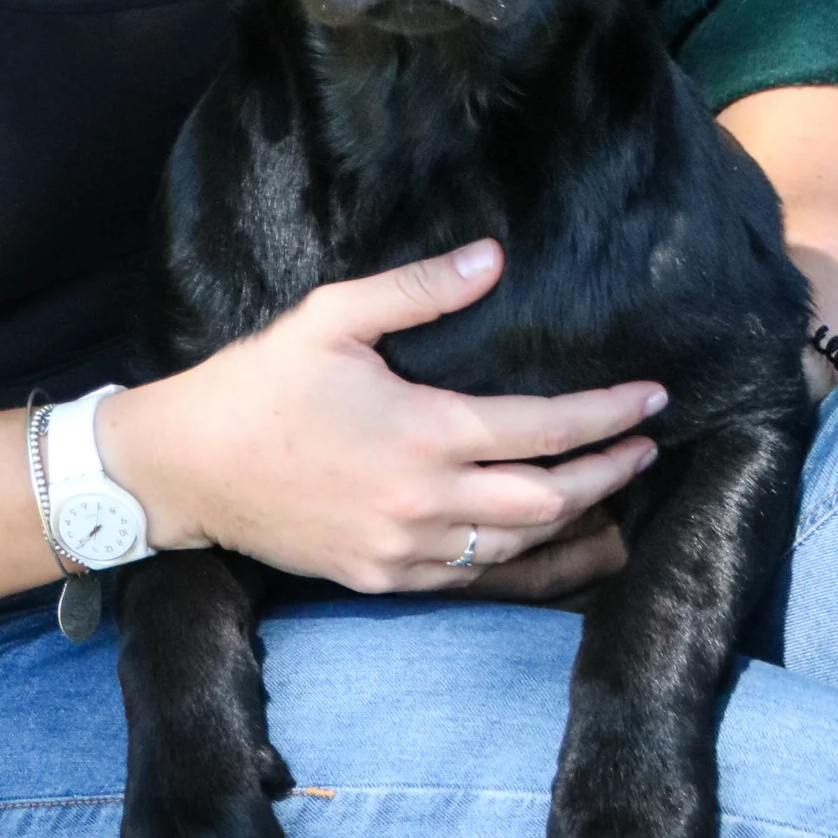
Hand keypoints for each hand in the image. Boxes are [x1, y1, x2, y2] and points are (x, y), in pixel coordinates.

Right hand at [101, 240, 663, 595]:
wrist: (185, 468)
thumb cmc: (257, 384)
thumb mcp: (332, 318)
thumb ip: (419, 289)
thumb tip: (493, 258)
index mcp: (424, 432)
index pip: (546, 428)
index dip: (608, 415)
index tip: (652, 399)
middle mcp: (426, 501)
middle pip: (551, 498)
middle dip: (610, 472)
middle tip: (646, 447)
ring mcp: (405, 549)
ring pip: (518, 545)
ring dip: (573, 518)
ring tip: (607, 489)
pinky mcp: (380, 578)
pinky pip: (472, 577)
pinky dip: (518, 557)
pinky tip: (537, 538)